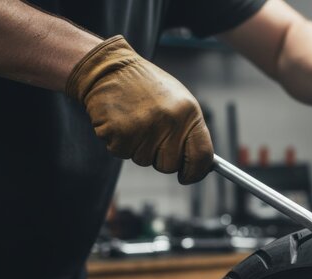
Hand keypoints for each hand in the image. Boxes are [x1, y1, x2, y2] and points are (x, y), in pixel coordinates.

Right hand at [66, 36, 212, 183]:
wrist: (109, 70)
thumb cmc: (146, 87)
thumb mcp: (178, 102)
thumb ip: (189, 130)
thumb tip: (201, 162)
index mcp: (189, 113)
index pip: (202, 155)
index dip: (196, 172)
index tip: (188, 175)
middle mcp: (170, 123)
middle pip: (170, 165)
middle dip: (160, 158)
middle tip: (151, 135)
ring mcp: (145, 130)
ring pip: (144, 161)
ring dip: (138, 148)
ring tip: (134, 121)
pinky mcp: (120, 135)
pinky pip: (123, 154)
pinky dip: (120, 143)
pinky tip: (120, 122)